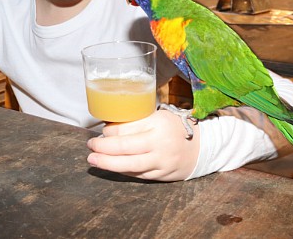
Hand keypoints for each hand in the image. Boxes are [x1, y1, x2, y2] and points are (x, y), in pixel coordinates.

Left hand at [86, 108, 200, 180]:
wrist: (201, 148)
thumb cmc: (174, 128)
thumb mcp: (158, 116)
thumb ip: (136, 121)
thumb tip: (108, 128)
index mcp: (158, 124)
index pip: (128, 129)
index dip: (110, 132)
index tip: (101, 131)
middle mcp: (160, 144)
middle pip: (125, 148)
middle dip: (104, 149)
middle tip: (90, 147)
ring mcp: (162, 162)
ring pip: (130, 165)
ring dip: (109, 163)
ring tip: (94, 160)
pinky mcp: (162, 176)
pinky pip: (138, 174)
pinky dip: (123, 170)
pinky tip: (112, 167)